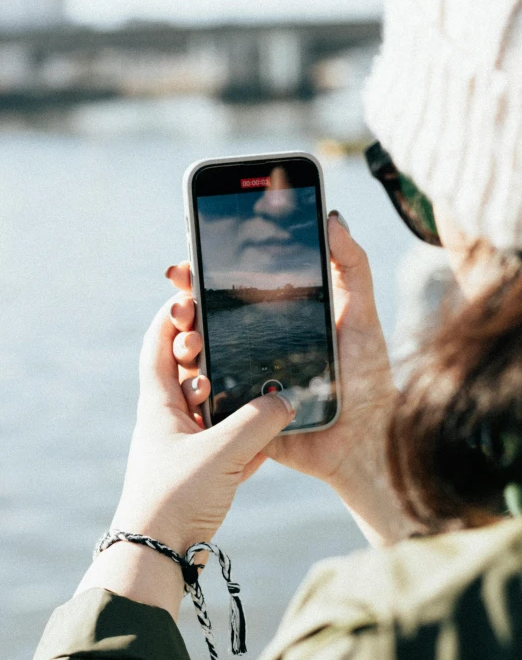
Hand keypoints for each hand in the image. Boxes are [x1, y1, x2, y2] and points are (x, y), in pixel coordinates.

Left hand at [110, 295, 293, 553]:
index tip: (194, 298)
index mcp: (160, 403)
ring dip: (233, 394)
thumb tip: (289, 400)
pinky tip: (274, 432)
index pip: (157, 345)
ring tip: (260, 382)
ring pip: (212, 406)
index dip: (172, 318)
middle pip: (187, 371)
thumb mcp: (222, 453)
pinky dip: (248, 434)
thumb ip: (259, 422)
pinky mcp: (203, 471)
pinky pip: (229, 441)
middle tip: (232, 338)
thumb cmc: (176, 497)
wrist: (158, 555)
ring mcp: (186, 445)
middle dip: (208, 352)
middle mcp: (170, 419)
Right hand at [167, 213, 421, 543]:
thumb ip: (352, 265)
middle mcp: (255, 345)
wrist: (366, 442)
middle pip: (207, 317)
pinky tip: (194, 373)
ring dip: (184, 338)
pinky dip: (192, 384)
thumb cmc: (368, 378)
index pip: (233, 288)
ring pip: (199, 355)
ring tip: (188, 333)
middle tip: (181, 289)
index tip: (190, 257)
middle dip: (186, 299)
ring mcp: (244, 379)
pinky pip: (206, 398)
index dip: (208, 271)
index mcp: (279, 319)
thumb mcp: (362, 315)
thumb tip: (331, 217)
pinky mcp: (239, 413)